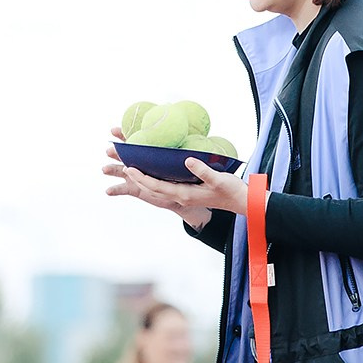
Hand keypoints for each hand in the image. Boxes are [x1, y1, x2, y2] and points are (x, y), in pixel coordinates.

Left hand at [103, 131, 245, 216]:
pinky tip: (149, 171)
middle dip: (135, 178)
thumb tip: (187, 159)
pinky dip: (152, 179)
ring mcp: (182, 195)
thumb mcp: (218, 179)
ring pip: (156, 188)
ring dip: (141, 179)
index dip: (141, 178)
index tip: (129, 168)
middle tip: (122, 165)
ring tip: (129, 169)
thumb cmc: (230, 190)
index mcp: (184, 194)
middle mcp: (180, 196)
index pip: (157, 186)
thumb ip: (202, 170)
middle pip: (151, 188)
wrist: (240, 202)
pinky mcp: (186, 192)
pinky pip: (164, 186)